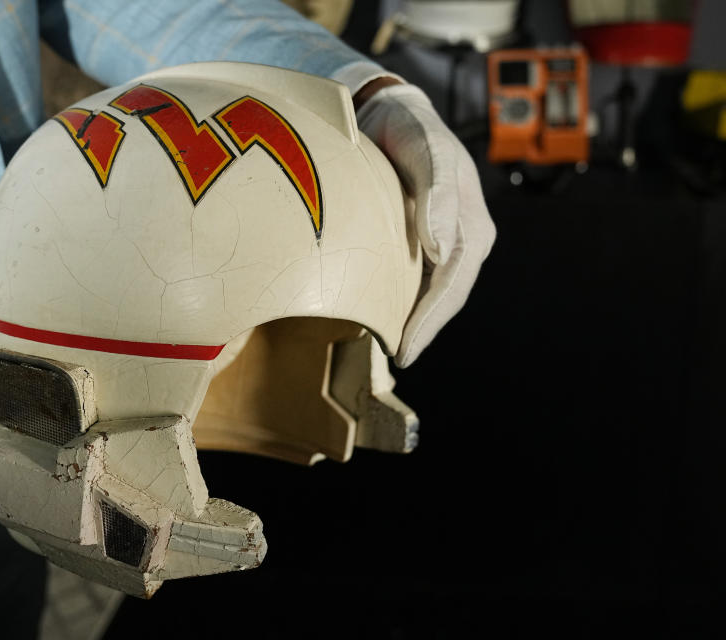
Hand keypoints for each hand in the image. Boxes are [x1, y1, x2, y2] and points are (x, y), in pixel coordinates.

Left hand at [354, 78, 495, 366]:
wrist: (394, 111)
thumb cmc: (410, 128)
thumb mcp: (426, 149)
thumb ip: (435, 192)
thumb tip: (439, 246)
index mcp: (470, 225)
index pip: (452, 284)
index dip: (431, 319)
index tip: (406, 348)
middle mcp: (462, 237)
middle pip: (447, 296)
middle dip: (425, 329)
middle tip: (398, 357)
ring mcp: (445, 239)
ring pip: (434, 290)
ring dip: (417, 318)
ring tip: (392, 346)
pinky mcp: (425, 237)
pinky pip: (419, 275)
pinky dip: (406, 298)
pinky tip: (385, 311)